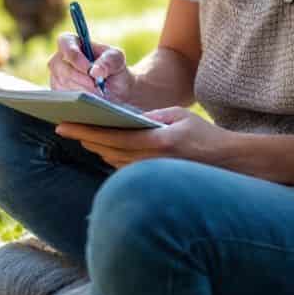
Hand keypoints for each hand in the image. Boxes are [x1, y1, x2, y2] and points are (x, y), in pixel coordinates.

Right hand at [48, 33, 134, 102]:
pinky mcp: (58, 91)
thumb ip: (109, 61)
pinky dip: (76, 99)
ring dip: (80, 90)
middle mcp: (61, 58)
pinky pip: (62, 96)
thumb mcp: (118, 60)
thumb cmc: (115, 70)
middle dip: (80, 78)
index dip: (74, 56)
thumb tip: (94, 71)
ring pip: (61, 83)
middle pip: (61, 67)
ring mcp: (57, 75)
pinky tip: (89, 101)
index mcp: (73, 42)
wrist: (116, 90)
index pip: (65, 43)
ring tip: (97, 94)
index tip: (89, 69)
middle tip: (96, 86)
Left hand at [54, 108, 238, 169]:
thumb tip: (123, 118)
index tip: (63, 126)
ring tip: (79, 135)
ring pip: (113, 161)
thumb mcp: (179, 115)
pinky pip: (125, 168)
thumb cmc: (204, 134)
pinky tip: (101, 147)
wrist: (230, 162)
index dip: (85, 132)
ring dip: (95, 148)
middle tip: (63, 128)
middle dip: (85, 138)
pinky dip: (110, 157)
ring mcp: (153, 173)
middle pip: (107, 151)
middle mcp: (153, 161)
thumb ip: (151, 117)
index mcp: (159, 141)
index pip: (112, 137)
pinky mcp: (154, 179)